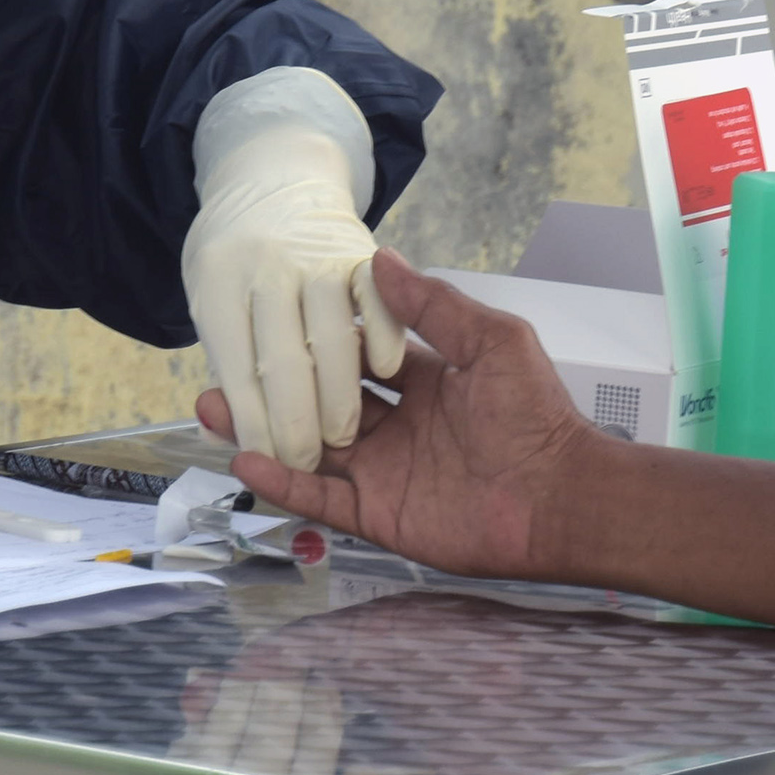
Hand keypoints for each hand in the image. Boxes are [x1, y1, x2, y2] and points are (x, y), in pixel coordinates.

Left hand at [182, 99, 405, 470]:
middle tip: (304, 462)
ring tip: (340, 437)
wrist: (274, 176)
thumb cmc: (237, 255)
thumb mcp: (212, 293)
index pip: (234, 366)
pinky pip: (377, 300)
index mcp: (217, 280)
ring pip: (332, 339)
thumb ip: (226, 357)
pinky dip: (383, 337)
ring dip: (338, 397)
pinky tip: (383, 372)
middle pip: (282, 360)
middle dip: (294, 424)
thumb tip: (217, 432)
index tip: (259, 462)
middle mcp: (265, 265)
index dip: (249, 421)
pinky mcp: (360, 249)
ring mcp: (315, 254)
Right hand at [201, 254, 607, 580]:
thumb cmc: (539, 416)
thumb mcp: (492, 340)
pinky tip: (245, 461)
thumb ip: (433, 305)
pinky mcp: (381, 515)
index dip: (316, 339)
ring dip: (265, 428)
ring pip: (311, 447)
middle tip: (226, 362)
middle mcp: (399, 427)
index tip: (272, 315)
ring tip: (212, 407)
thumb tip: (381, 259)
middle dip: (276, 383)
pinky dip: (283, 482)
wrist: (561, 498)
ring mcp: (386, 473)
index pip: (356, 356)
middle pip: (322, 400)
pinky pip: (322, 498)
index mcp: (425, 382)